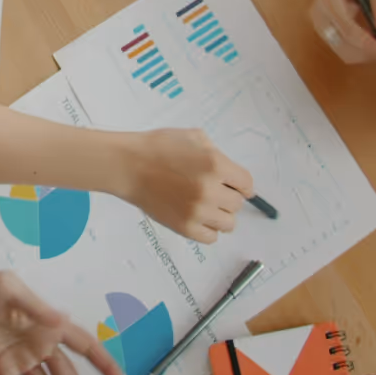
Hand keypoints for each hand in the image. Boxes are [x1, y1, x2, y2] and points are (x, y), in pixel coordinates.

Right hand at [127, 128, 253, 242]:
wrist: (128, 165)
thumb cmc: (158, 147)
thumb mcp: (193, 137)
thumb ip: (215, 152)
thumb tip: (229, 172)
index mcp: (216, 164)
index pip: (247, 184)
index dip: (242, 185)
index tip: (236, 186)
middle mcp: (211, 190)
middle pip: (237, 204)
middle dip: (228, 197)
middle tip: (213, 192)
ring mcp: (198, 211)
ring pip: (228, 224)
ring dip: (220, 215)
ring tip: (206, 207)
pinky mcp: (185, 228)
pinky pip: (211, 237)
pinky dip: (208, 229)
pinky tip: (198, 217)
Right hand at [310, 0, 375, 65]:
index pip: (349, 31)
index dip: (370, 45)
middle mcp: (317, 11)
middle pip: (343, 45)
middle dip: (366, 53)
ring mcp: (318, 19)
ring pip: (341, 49)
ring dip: (363, 53)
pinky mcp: (323, 24)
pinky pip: (341, 44)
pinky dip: (358, 48)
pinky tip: (374, 42)